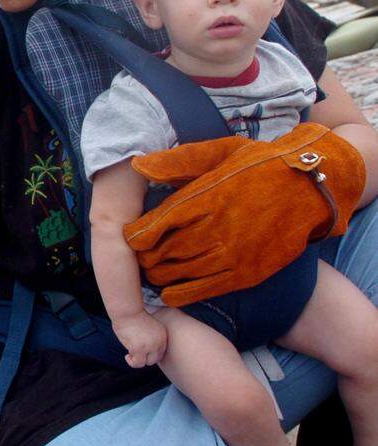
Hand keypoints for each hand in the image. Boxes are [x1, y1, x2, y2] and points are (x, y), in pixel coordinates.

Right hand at [112, 311, 167, 367]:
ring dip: (139, 361)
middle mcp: (158, 342)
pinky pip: (138, 363)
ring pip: (148, 363)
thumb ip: (150, 334)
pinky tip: (127, 356)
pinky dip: (132, 362)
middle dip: (145, 357)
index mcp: (162, 335)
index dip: (150, 353)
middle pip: (156, 359)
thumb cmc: (133, 314)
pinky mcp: (139, 349)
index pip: (161, 351)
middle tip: (135, 353)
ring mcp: (149, 347)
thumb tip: (144, 343)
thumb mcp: (148, 324)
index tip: (141, 350)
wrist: (128, 310)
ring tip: (131, 356)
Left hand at [125, 123, 364, 306]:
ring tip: (154, 268)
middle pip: (160, 254)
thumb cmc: (259, 165)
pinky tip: (170, 289)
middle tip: (141, 254)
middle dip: (144, 256)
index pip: (152, 227)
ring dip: (158, 274)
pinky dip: (178, 293)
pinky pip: (199, 291)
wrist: (312, 188)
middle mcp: (215, 229)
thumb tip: (138, 166)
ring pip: (175, 275)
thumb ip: (177, 161)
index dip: (135, 236)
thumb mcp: (219, 152)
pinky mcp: (245, 274)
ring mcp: (231, 255)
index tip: (133, 235)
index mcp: (204, 199)